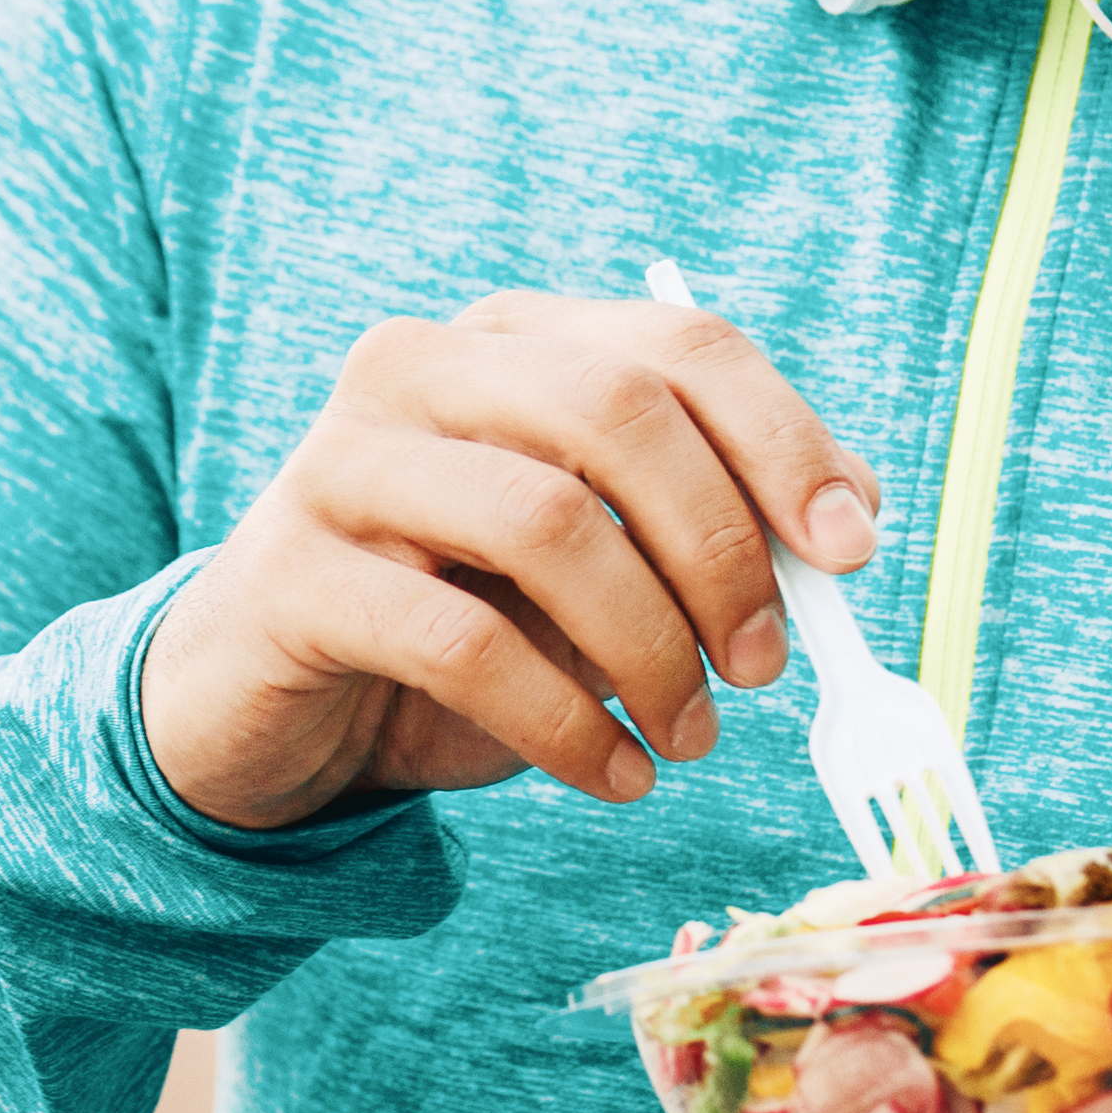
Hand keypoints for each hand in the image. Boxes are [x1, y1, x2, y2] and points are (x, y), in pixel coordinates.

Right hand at [137, 289, 882, 833]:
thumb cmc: (454, 622)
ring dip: (650, 646)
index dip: (783, 440)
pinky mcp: (292, 575)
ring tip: (688, 736)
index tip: (851, 552)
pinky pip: (463, 646)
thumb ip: (700, 529)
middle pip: (616, 412)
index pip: (678, 344)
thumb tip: (846, 530)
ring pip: (545, 521)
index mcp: (511, 340)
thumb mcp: (591, 568)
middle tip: (762, 666)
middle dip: (719, 547)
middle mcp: (419, 369)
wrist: (261, 704)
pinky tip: (613, 772)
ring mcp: (342, 463)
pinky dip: (567, 723)